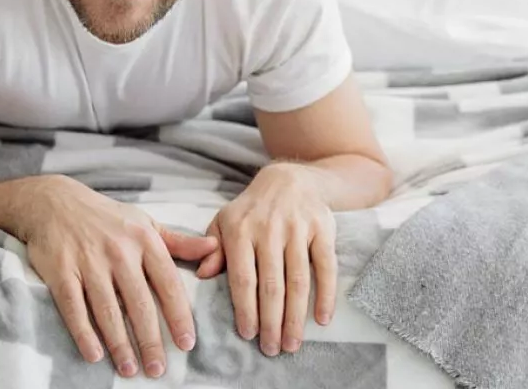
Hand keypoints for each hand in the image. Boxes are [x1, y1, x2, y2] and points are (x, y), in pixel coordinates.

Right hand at [19, 175, 217, 377]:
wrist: (58, 204)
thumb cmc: (110, 219)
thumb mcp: (147, 223)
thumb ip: (179, 242)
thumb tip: (214, 247)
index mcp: (145, 240)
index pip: (168, 282)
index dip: (178, 314)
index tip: (187, 343)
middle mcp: (120, 252)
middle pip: (139, 303)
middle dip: (151, 339)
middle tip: (159, 369)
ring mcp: (90, 263)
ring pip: (108, 310)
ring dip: (120, 343)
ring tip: (131, 369)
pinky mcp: (62, 272)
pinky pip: (74, 308)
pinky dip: (84, 333)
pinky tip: (95, 355)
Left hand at [196, 162, 336, 356]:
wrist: (288, 178)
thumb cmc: (251, 209)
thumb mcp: (224, 222)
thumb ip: (211, 248)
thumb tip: (202, 275)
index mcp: (241, 229)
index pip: (243, 278)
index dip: (246, 309)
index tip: (248, 335)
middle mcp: (270, 228)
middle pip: (272, 284)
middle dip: (272, 321)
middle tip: (272, 349)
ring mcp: (298, 227)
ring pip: (298, 279)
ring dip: (295, 315)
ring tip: (292, 343)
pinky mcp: (322, 227)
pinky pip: (326, 265)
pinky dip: (326, 293)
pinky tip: (322, 318)